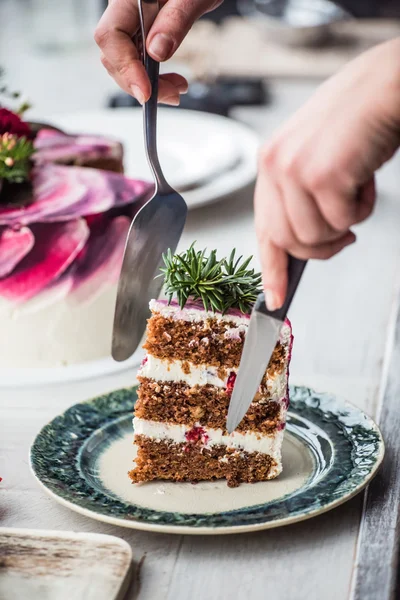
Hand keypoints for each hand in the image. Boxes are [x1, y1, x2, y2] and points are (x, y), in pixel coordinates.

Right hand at [95, 0, 219, 104]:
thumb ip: (175, 20)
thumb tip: (156, 52)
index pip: (111, 36)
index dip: (126, 68)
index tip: (146, 91)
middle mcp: (123, 9)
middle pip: (114, 55)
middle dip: (139, 82)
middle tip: (172, 95)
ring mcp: (131, 22)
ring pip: (124, 62)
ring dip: (147, 84)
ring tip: (177, 89)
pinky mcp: (141, 32)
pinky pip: (137, 59)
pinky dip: (152, 76)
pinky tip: (171, 82)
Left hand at [255, 38, 399, 309]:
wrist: (386, 84)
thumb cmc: (357, 119)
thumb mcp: (316, 157)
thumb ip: (301, 196)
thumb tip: (306, 242)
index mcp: (270, 163)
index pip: (264, 227)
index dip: (271, 267)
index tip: (275, 298)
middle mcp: (274, 166)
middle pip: (289, 241)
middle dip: (321, 248)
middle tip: (345, 236)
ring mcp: (294, 171)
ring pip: (316, 237)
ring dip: (346, 224)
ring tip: (358, 188)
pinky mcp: (321, 175)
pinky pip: (343, 222)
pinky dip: (364, 209)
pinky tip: (367, 178)